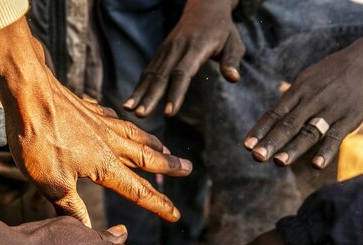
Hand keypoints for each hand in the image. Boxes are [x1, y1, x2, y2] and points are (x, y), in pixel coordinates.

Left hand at [0, 19, 191, 226]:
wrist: (28, 92)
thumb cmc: (37, 139)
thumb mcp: (50, 183)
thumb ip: (71, 207)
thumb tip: (87, 230)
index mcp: (104, 164)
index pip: (137, 190)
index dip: (158, 205)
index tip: (175, 215)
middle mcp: (109, 142)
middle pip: (146, 157)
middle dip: (168, 166)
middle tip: (188, 168)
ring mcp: (99, 122)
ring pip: (133, 135)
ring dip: (152, 142)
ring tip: (164, 147)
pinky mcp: (85, 108)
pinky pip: (111, 117)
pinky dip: (122, 122)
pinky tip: (120, 121)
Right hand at [123, 0, 244, 117]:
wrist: (205, 7)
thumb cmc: (223, 30)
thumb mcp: (234, 42)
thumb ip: (232, 60)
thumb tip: (234, 78)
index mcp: (196, 47)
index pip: (183, 73)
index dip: (175, 93)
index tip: (169, 113)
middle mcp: (177, 48)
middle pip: (161, 75)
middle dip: (150, 96)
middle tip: (140, 115)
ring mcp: (166, 49)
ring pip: (151, 73)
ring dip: (139, 93)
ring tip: (128, 110)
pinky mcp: (161, 52)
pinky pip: (148, 71)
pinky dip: (139, 86)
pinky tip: (131, 101)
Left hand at [244, 23, 362, 168]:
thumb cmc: (332, 73)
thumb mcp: (308, 79)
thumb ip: (292, 100)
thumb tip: (272, 119)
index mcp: (299, 90)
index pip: (275, 113)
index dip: (260, 130)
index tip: (246, 146)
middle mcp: (312, 99)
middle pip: (289, 124)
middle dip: (272, 141)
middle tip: (256, 157)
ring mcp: (331, 109)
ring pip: (310, 131)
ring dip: (294, 148)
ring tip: (279, 162)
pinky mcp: (350, 118)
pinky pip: (336, 136)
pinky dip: (326, 151)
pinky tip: (316, 165)